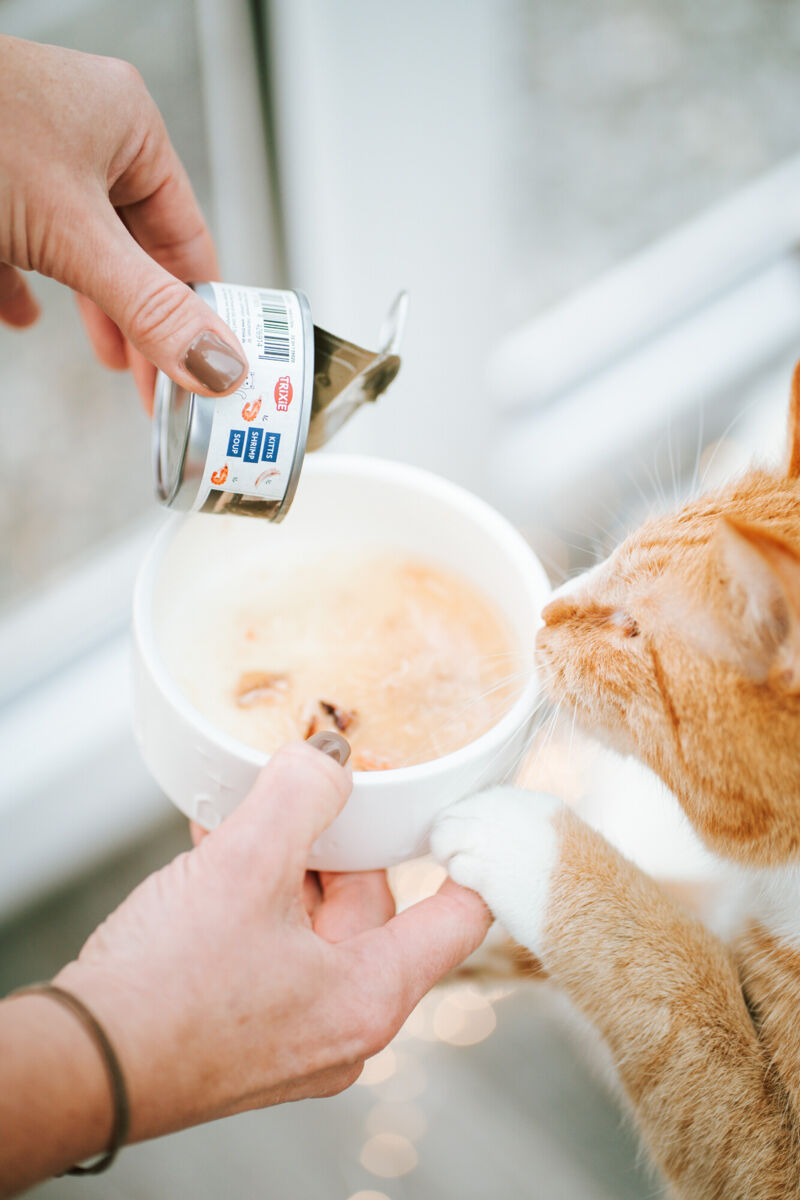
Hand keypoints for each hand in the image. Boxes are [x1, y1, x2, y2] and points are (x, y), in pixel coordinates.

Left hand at [0, 36, 246, 407]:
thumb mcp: (73, 237)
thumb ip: (149, 308)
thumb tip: (220, 367)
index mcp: (128, 127)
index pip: (187, 238)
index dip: (199, 312)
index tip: (205, 373)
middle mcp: (84, 132)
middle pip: (134, 250)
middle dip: (142, 321)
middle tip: (157, 385)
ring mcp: (26, 151)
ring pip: (76, 247)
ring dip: (90, 307)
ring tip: (109, 360)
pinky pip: (16, 238)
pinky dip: (20, 281)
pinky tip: (17, 315)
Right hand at [54, 742, 490, 1142]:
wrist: (82, 1063)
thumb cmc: (167, 990)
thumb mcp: (245, 866)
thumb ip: (301, 796)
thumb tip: (330, 757)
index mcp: (370, 996)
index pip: (457, 918)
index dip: (469, 855)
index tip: (470, 812)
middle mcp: (343, 1025)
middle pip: (369, 906)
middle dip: (328, 844)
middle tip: (296, 796)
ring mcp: (296, 1035)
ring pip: (313, 922)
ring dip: (282, 865)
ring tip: (237, 822)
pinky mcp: (249, 1031)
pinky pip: (275, 945)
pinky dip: (254, 898)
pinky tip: (212, 857)